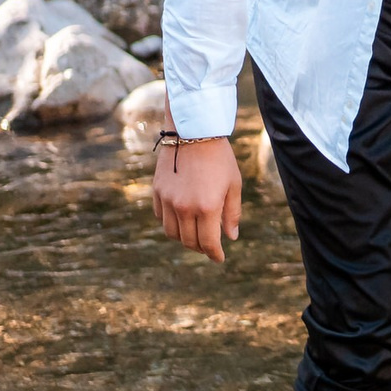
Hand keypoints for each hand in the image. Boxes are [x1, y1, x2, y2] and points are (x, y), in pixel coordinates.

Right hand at [152, 136, 242, 261]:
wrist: (193, 132)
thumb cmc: (220, 158)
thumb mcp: (234, 185)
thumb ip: (232, 213)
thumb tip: (230, 237)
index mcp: (207, 207)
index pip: (208, 242)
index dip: (215, 254)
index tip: (219, 258)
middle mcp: (184, 207)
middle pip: (188, 241)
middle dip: (200, 248)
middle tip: (209, 247)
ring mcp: (167, 200)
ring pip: (172, 233)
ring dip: (184, 239)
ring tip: (195, 236)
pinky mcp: (157, 192)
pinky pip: (160, 218)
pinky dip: (171, 224)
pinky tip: (181, 221)